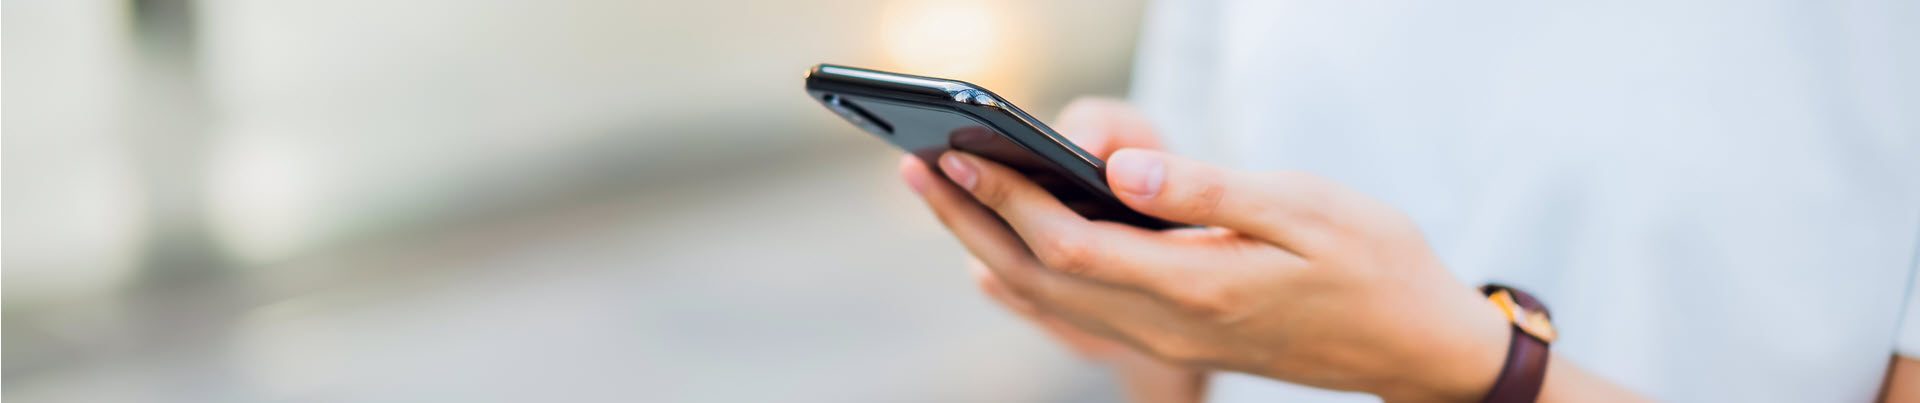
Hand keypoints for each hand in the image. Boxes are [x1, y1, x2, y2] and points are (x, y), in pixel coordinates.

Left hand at [900, 104, 1514, 400]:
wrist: (1417, 345)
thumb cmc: (1373, 261)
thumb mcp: (1305, 208)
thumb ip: (1206, 190)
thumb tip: (1117, 172)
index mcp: (1196, 286)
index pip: (1070, 243)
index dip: (1005, 197)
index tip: (956, 150)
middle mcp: (1168, 323)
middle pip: (1039, 274)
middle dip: (969, 219)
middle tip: (912, 166)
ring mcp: (1169, 339)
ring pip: (1051, 299)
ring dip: (987, 246)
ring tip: (941, 197)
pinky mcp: (1176, 339)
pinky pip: (1078, 319)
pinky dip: (1026, 287)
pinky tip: (996, 262)